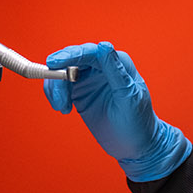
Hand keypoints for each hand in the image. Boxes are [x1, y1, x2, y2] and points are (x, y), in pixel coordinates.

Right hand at [45, 42, 191, 181]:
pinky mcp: (80, 92)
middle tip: (56, 92)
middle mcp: (102, 67)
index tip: (54, 62)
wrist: (135, 146)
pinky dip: (56, 94)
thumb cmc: (138, 122)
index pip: (91, 52)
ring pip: (63, 72)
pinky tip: (63, 108)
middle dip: (59, 72)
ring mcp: (90, 79)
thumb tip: (103, 46)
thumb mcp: (128, 98)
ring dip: (56, 86)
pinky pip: (61, 85)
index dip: (70, 54)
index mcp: (118, 63)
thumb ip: (115, 72)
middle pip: (73, 59)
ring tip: (62, 107)